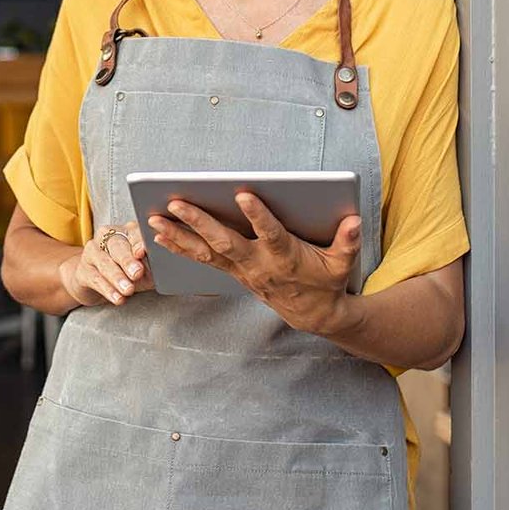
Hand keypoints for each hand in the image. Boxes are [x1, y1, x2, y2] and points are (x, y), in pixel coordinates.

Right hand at [57, 221, 152, 307]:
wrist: (97, 282)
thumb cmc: (127, 272)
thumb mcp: (145, 268)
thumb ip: (153, 265)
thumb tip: (165, 268)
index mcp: (127, 231)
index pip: (134, 232)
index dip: (138, 241)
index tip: (143, 252)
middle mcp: (107, 236)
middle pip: (117, 246)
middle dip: (127, 260)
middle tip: (137, 273)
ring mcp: (93, 251)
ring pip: (104, 262)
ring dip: (117, 277)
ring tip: (128, 290)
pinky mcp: (83, 269)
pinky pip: (95, 279)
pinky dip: (108, 290)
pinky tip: (117, 298)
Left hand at [148, 193, 361, 335]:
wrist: (312, 314)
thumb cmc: (327, 281)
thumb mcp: (343, 263)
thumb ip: (348, 241)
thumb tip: (354, 220)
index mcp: (285, 257)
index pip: (271, 234)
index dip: (258, 216)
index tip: (244, 194)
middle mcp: (257, 264)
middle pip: (224, 241)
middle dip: (199, 222)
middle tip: (176, 203)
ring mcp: (241, 270)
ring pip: (205, 252)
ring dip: (178, 235)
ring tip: (154, 218)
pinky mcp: (231, 272)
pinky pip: (201, 259)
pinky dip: (179, 246)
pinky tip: (159, 234)